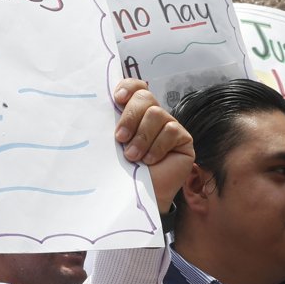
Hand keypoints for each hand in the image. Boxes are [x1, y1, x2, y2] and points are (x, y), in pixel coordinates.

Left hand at [113, 79, 193, 213]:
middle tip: (120, 138)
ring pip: (157, 113)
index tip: (117, 98)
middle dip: (130, 117)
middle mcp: (152, 115)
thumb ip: (112, 122)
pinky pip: (171, 130)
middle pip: (145, 96)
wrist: (136, 197)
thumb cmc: (121, 171)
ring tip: (133, 157)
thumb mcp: (113, 144)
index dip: (128, 87)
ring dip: (142, 137)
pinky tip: (150, 161)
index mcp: (133, 112)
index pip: (136, 87)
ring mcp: (169, 126)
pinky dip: (157, 147)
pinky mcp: (183, 139)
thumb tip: (101, 102)